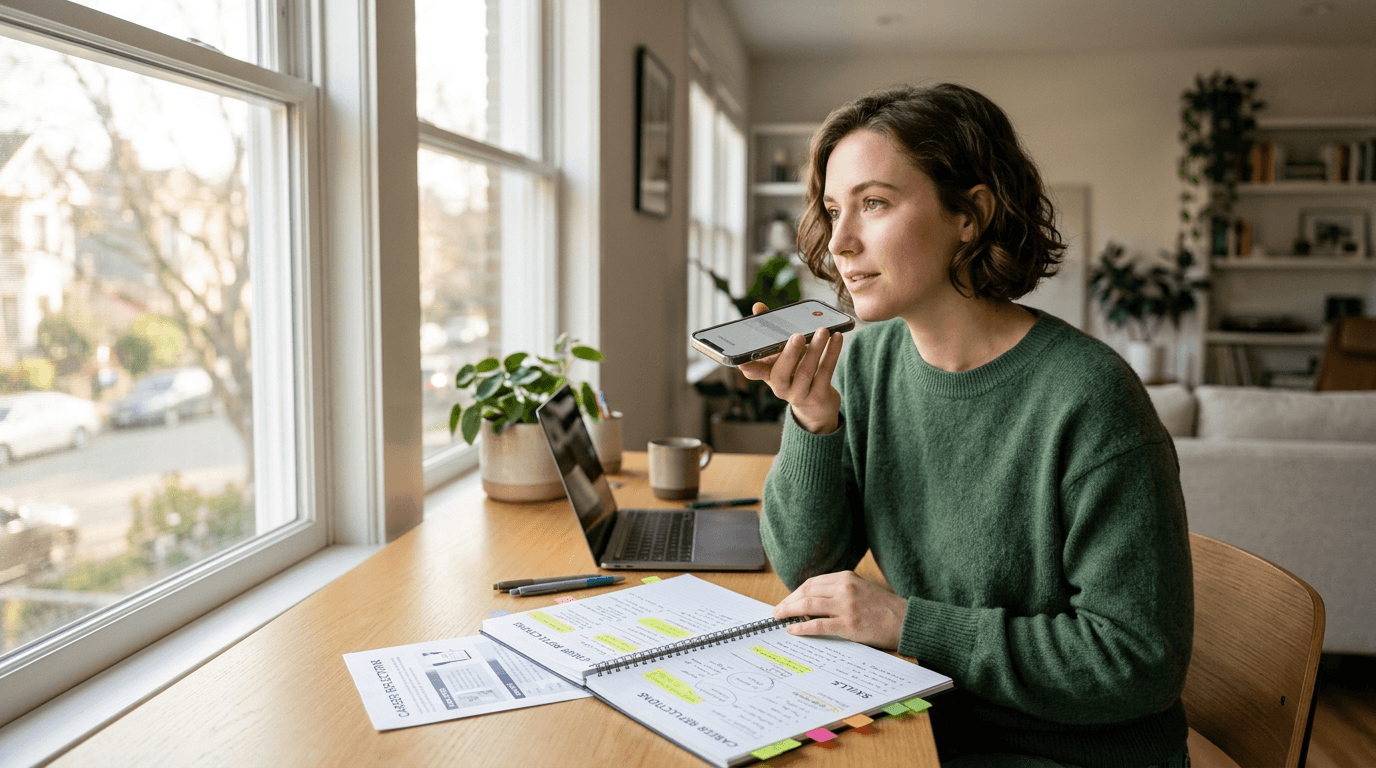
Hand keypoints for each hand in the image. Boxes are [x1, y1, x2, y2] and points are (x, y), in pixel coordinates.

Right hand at [738, 302, 843, 433]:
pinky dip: (832, 353)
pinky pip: (825, 373)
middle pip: (782, 373)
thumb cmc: (796, 371)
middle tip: (797, 335)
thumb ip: (771, 330)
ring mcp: (799, 394)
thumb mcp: (782, 354)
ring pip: (806, 372)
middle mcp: (781, 388)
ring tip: (823, 331)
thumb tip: (758, 307)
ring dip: (815, 349)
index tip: (743, 361)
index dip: (748, 367)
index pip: (753, 373)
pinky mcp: (818, 396)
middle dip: (789, 353)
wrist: (816, 404)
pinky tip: (837, 337)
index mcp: (768, 375)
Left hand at [771, 571, 906, 649]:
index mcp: (847, 577)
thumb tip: (813, 600)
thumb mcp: (861, 588)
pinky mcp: (849, 624)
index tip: (787, 601)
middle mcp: (845, 588)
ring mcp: (846, 606)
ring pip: (808, 605)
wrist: (906, 620)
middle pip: (807, 591)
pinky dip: (802, 626)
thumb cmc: (883, 607)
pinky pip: (818, 624)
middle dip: (788, 601)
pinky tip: (792, 629)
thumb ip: (840, 590)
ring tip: (780, 618)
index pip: (813, 582)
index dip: (795, 592)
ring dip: (789, 611)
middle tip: (777, 611)